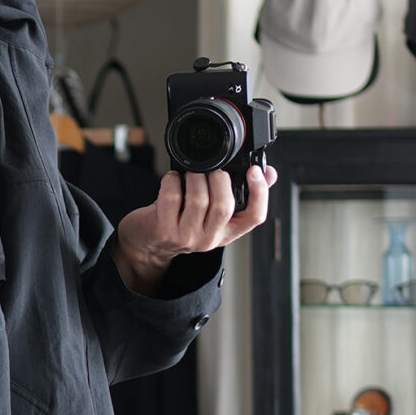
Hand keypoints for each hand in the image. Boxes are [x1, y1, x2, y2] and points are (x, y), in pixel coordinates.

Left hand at [113, 164, 275, 293]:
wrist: (147, 244)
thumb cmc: (181, 221)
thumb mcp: (212, 212)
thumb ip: (239, 193)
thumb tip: (268, 172)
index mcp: (227, 231)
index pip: (255, 217)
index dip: (260, 193)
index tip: (255, 171)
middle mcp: (210, 238)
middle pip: (224, 206)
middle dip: (218, 178)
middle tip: (210, 170)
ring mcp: (187, 237)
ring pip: (198, 200)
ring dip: (194, 177)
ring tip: (190, 173)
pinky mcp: (164, 230)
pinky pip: (172, 197)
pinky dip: (172, 180)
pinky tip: (172, 179)